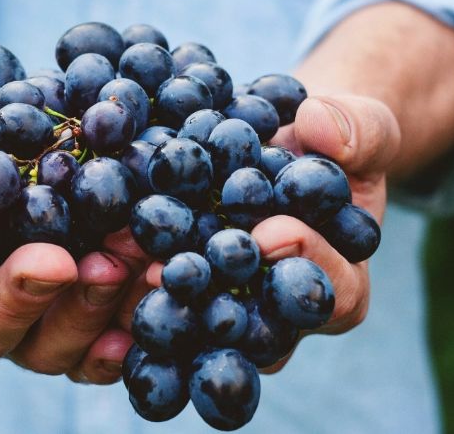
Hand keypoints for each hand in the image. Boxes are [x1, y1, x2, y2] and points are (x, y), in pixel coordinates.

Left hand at [126, 91, 400, 373]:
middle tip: (176, 271)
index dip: (307, 264)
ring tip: (122, 267)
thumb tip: (320, 126)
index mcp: (340, 286)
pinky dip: (123, 282)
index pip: (333, 293)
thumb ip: (358, 131)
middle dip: (216, 298)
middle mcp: (280, 315)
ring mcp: (227, 309)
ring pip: (196, 324)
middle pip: (255, 327)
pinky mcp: (181, 293)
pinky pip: (155, 299)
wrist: (283, 145)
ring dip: (158, 301)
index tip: (274, 232)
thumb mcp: (362, 128)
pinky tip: (92, 261)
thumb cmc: (332, 144)